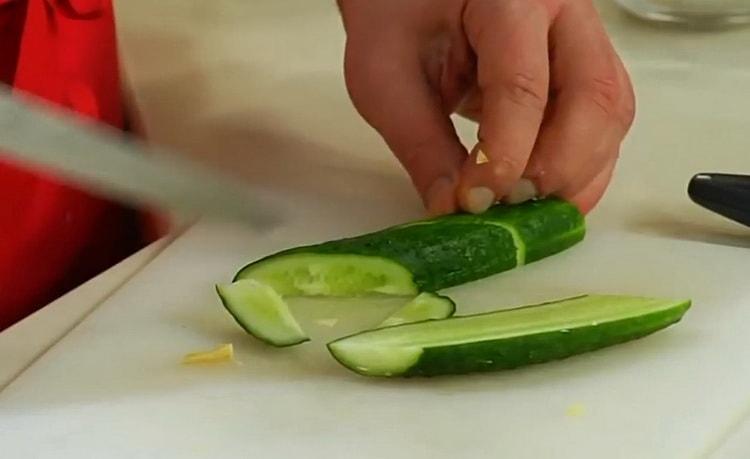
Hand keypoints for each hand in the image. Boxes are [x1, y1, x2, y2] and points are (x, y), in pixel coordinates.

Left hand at [338, 0, 634, 214]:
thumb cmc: (398, 14)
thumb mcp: (385, 77)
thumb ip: (420, 145)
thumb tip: (454, 211)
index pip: (523, 85)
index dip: (505, 154)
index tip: (475, 200)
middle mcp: (564, 10)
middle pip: (594, 99)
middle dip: (556, 171)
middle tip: (509, 210)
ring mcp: (583, 37)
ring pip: (610, 115)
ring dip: (575, 176)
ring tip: (524, 209)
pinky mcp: (583, 67)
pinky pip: (602, 123)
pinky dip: (578, 167)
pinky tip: (542, 192)